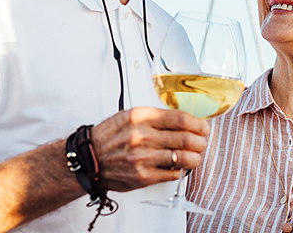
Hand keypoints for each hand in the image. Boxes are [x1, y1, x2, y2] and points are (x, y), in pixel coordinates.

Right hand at [90, 107, 209, 191]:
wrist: (88, 158)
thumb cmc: (110, 136)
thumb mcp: (130, 116)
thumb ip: (157, 116)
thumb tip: (185, 120)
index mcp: (141, 117)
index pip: (180, 119)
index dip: (198, 124)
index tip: (203, 127)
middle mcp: (142, 137)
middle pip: (186, 139)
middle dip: (200, 141)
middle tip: (202, 142)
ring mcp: (143, 158)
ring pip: (183, 158)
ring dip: (195, 157)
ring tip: (195, 156)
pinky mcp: (142, 177)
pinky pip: (172, 174)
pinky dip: (180, 170)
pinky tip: (178, 166)